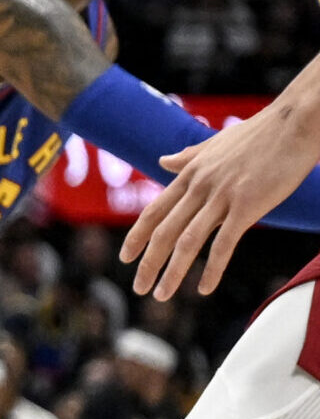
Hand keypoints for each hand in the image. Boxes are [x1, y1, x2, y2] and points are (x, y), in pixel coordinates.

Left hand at [122, 101, 319, 297]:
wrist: (293, 124)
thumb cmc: (259, 134)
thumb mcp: (215, 144)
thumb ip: (188, 157)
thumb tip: (163, 161)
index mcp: (190, 174)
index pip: (154, 211)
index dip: (137, 236)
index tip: (125, 257)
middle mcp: (199, 187)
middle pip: (163, 231)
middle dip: (147, 263)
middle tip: (138, 288)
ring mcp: (221, 197)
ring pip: (187, 241)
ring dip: (172, 272)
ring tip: (162, 295)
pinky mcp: (247, 206)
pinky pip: (224, 244)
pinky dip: (212, 269)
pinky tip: (204, 289)